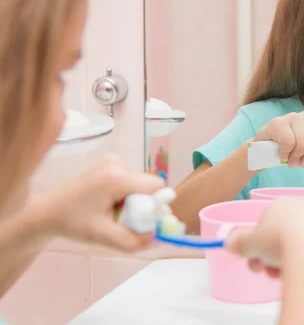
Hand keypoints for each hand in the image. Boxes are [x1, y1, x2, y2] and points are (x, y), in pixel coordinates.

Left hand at [34, 154, 164, 251]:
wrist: (46, 211)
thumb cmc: (73, 223)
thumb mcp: (104, 237)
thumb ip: (134, 241)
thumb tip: (159, 240)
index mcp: (116, 178)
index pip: (156, 186)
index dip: (157, 206)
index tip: (144, 221)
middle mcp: (117, 163)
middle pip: (148, 186)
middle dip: (141, 206)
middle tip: (122, 220)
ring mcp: (112, 160)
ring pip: (139, 184)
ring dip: (132, 201)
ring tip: (110, 212)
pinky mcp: (109, 162)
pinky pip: (130, 180)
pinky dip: (125, 194)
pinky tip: (106, 203)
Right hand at [225, 198, 303, 276]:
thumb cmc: (281, 242)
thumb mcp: (250, 243)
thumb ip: (239, 241)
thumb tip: (231, 241)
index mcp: (284, 204)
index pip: (269, 224)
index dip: (260, 246)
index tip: (257, 262)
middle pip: (290, 234)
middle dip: (277, 255)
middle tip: (271, 273)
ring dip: (299, 259)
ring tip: (291, 275)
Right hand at [254, 111, 303, 169]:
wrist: (265, 151)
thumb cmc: (293, 152)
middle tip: (301, 163)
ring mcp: (292, 118)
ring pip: (302, 143)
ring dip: (296, 158)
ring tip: (291, 161)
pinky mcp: (278, 122)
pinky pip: (288, 142)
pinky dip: (285, 154)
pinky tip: (282, 155)